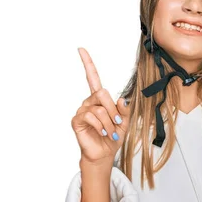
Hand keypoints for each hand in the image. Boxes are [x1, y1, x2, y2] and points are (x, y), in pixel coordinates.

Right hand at [70, 48, 130, 165]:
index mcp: (100, 99)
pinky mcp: (76, 120)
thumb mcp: (124, 121)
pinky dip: (101, 126)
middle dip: (113, 109)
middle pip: (102, 93)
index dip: (88, 63)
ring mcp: (81, 110)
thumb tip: (121, 100)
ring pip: (99, 108)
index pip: (92, 77)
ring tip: (111, 132)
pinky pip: (91, 116)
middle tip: (117, 122)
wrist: (104, 153)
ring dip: (109, 122)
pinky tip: (102, 133)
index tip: (81, 49)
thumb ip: (124, 110)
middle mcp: (89, 101)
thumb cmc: (113, 135)